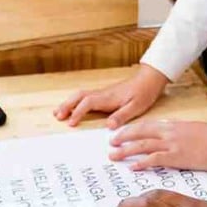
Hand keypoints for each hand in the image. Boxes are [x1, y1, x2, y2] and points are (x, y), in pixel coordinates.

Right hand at [53, 64, 168, 128]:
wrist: (149, 79)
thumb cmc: (144, 92)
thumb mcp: (136, 107)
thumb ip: (122, 116)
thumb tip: (109, 126)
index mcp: (108, 97)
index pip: (88, 103)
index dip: (78, 112)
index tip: (70, 122)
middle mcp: (102, 94)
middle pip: (79, 96)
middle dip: (67, 105)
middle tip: (57, 116)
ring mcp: (102, 93)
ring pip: (80, 95)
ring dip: (69, 103)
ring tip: (58, 113)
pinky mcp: (104, 94)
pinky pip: (85, 97)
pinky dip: (75, 101)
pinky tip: (73, 107)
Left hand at [109, 120, 206, 171]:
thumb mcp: (190, 129)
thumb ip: (175, 133)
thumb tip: (165, 137)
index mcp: (171, 125)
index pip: (145, 125)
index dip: (130, 129)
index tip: (119, 133)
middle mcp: (169, 132)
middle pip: (139, 133)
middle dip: (123, 138)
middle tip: (111, 144)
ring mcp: (172, 144)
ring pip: (143, 145)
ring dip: (126, 151)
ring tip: (114, 156)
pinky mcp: (178, 157)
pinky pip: (155, 159)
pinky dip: (142, 162)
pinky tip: (133, 167)